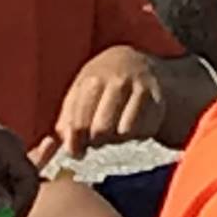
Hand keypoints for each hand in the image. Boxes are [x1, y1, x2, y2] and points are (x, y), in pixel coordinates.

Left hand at [0, 115, 39, 216]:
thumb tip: (8, 208)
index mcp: (7, 146)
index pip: (30, 179)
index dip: (22, 202)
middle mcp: (14, 149)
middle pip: (28, 185)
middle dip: (13, 207)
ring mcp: (9, 156)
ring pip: (19, 189)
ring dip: (4, 206)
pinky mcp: (2, 164)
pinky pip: (8, 186)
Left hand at [32, 47, 168, 163]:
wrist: (142, 65)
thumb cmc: (105, 84)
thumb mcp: (81, 92)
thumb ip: (67, 118)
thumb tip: (58, 148)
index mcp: (91, 79)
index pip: (78, 123)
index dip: (75, 144)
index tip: (77, 151)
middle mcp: (116, 81)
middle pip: (100, 131)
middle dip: (97, 141)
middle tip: (98, 138)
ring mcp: (139, 89)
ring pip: (124, 133)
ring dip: (118, 138)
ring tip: (116, 129)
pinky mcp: (158, 100)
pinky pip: (144, 132)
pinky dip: (138, 135)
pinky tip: (134, 125)